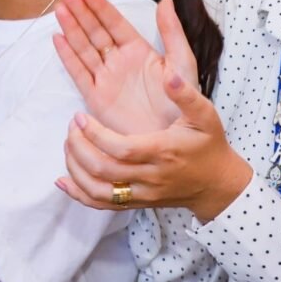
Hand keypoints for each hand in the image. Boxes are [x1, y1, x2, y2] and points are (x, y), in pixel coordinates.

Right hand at [53, 0, 195, 134]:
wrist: (172, 139)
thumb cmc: (182, 103)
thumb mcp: (182, 63)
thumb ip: (173, 32)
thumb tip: (167, 0)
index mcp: (139, 50)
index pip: (115, 23)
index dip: (101, 7)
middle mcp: (119, 61)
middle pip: (95, 31)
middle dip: (80, 12)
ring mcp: (106, 78)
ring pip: (84, 48)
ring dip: (71, 28)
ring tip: (60, 9)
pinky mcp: (96, 97)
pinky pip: (78, 73)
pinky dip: (68, 56)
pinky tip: (58, 38)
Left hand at [57, 70, 252, 222]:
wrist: (217, 184)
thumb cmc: (208, 146)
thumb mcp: (205, 115)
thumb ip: (186, 94)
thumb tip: (168, 75)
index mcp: (163, 152)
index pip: (121, 149)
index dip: (95, 135)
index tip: (79, 117)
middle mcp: (150, 177)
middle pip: (104, 171)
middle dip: (79, 149)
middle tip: (71, 128)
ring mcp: (142, 193)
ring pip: (99, 192)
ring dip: (76, 170)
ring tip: (68, 146)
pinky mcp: (136, 203)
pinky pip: (102, 206)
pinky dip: (79, 194)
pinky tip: (63, 180)